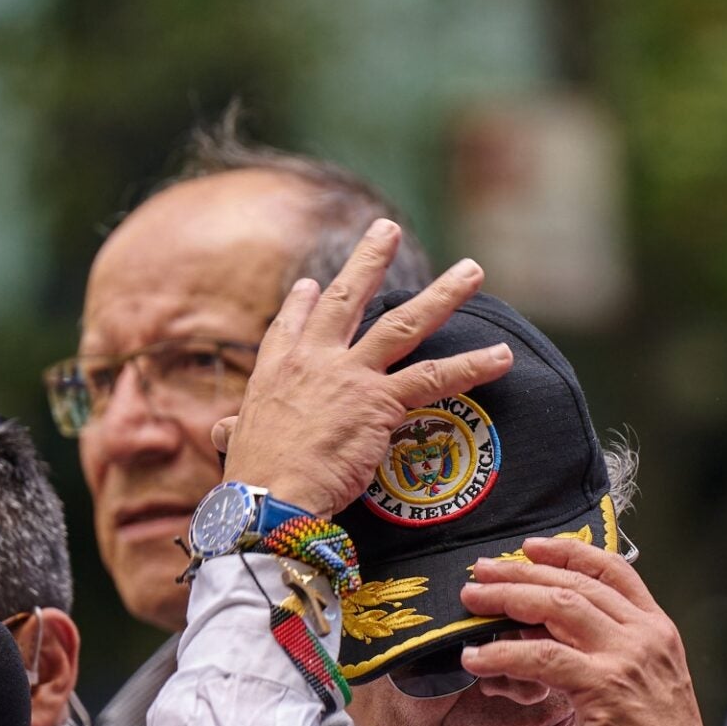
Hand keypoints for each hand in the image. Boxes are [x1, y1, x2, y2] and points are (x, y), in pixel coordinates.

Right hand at [212, 220, 508, 517]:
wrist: (270, 497)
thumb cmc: (253, 480)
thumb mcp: (237, 443)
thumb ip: (236, 431)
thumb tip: (224, 433)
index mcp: (276, 371)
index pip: (291, 327)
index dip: (302, 303)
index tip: (312, 284)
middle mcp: (313, 361)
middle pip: (347, 301)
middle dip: (370, 260)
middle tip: (388, 228)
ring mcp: (349, 376)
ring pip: (404, 325)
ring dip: (443, 296)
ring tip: (472, 270)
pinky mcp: (380, 401)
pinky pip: (435, 378)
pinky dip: (472, 366)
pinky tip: (502, 356)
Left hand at [458, 536, 726, 725]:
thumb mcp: (644, 684)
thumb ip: (607, 653)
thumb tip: (545, 634)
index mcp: (657, 629)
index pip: (613, 569)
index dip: (568, 552)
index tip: (530, 547)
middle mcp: (645, 634)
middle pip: (575, 583)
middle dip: (521, 571)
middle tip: (482, 570)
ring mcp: (626, 659)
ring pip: (557, 607)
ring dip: (507, 598)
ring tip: (471, 599)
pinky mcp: (604, 689)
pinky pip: (542, 659)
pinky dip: (502, 653)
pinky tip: (475, 659)